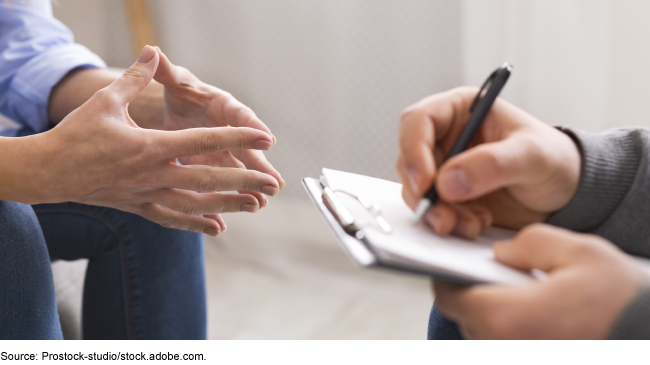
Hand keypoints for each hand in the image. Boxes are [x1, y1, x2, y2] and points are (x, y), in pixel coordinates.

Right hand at [26, 46, 279, 235]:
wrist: (49, 171)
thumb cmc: (77, 134)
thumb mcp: (106, 102)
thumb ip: (135, 77)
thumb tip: (152, 51)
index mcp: (151, 146)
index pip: (204, 141)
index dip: (237, 138)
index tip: (265, 138)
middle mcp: (155, 175)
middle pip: (208, 179)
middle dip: (244, 181)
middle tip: (272, 184)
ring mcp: (148, 195)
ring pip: (196, 204)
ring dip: (228, 205)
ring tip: (256, 206)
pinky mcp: (140, 208)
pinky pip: (174, 219)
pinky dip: (197, 224)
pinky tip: (218, 228)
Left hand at [150, 47, 284, 207]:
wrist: (176, 110)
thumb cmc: (180, 92)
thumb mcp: (173, 81)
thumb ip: (165, 71)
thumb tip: (153, 52)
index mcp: (222, 105)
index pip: (241, 115)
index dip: (254, 127)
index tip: (268, 139)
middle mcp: (229, 129)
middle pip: (247, 149)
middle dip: (260, 167)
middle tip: (275, 182)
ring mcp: (224, 150)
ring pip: (239, 170)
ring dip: (250, 186)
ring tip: (261, 202)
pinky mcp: (214, 165)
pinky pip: (224, 183)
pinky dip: (228, 197)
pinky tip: (234, 213)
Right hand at [396, 87, 580, 237]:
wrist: (568, 192)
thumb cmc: (556, 160)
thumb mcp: (532, 155)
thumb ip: (492, 164)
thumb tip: (448, 181)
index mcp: (461, 110)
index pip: (417, 121)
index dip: (413, 150)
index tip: (425, 182)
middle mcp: (446, 137)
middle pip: (409, 160)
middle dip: (424, 192)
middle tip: (444, 216)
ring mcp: (445, 168)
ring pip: (416, 189)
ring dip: (436, 212)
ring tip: (470, 224)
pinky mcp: (448, 196)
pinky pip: (431, 209)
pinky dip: (446, 222)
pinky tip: (475, 224)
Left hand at [434, 224, 644, 338]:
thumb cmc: (627, 305)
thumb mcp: (581, 253)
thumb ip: (530, 244)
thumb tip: (502, 253)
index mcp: (504, 318)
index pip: (449, 296)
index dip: (449, 276)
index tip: (457, 263)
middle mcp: (503, 350)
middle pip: (469, 319)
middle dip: (479, 295)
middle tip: (500, 276)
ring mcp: (519, 362)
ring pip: (490, 338)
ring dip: (501, 316)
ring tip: (526, 296)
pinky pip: (512, 347)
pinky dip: (518, 332)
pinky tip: (543, 317)